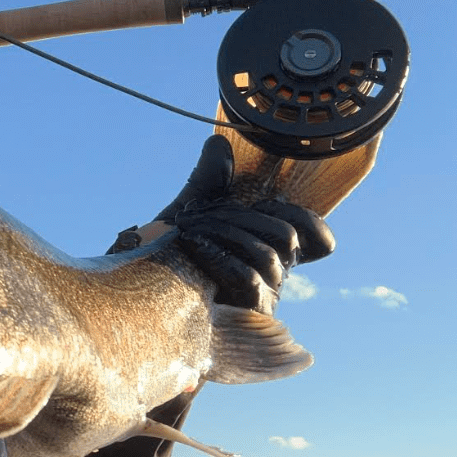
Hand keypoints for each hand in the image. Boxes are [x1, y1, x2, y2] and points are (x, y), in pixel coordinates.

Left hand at [114, 135, 334, 312]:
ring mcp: (262, 298)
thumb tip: (218, 142)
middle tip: (197, 213)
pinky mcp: (243, 314)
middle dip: (238, 215)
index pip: (319, 240)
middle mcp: (273, 277)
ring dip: (223, 232)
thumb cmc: (166, 256)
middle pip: (286, 236)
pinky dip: (219, 254)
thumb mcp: (189, 212)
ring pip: (268, 254)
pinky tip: (192, 244)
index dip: (303, 216)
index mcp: (269, 251)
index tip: (263, 202)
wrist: (136, 293)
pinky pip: (249, 277)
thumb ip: (208, 180)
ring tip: (188, 228)